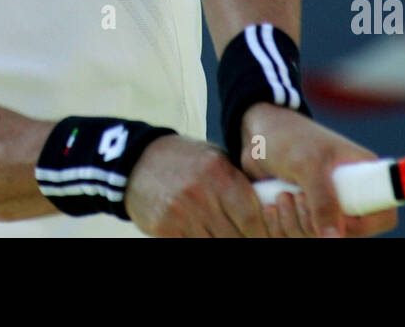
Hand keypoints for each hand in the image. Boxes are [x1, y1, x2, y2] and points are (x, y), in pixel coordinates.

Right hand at [124, 134, 314, 236]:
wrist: (138, 161)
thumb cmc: (184, 159)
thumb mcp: (213, 158)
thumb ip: (236, 180)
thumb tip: (266, 207)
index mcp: (219, 174)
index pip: (252, 216)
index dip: (261, 231)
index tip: (262, 234)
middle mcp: (201, 194)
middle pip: (235, 236)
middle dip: (243, 239)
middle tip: (243, 236)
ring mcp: (181, 213)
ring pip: (214, 243)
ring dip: (220, 240)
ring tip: (222, 233)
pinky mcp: (164, 228)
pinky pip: (191, 245)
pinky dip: (199, 241)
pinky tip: (203, 234)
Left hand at [238, 103, 397, 237]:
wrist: (257, 135)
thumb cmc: (287, 138)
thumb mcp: (307, 165)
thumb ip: (323, 201)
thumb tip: (335, 239)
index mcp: (364, 175)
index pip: (383, 216)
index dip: (363, 225)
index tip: (335, 218)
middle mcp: (349, 195)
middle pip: (347, 235)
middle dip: (316, 223)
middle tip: (295, 197)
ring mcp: (326, 207)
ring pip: (319, 238)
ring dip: (294, 224)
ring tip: (281, 195)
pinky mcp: (305, 215)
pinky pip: (298, 236)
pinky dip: (282, 227)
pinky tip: (272, 204)